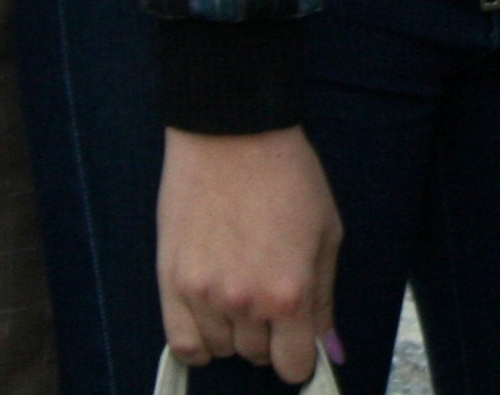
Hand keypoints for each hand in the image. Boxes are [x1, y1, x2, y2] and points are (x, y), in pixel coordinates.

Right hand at [160, 126, 343, 385]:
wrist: (231, 134)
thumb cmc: (288, 176)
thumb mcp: (326, 234)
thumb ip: (324, 299)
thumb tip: (328, 349)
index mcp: (289, 293)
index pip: (293, 366)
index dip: (298, 356)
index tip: (298, 341)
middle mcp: (245, 303)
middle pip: (257, 356)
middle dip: (269, 335)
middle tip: (271, 296)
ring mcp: (203, 295)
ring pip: (221, 349)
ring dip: (234, 332)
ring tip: (240, 289)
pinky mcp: (170, 281)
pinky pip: (181, 343)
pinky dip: (198, 342)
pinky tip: (210, 318)